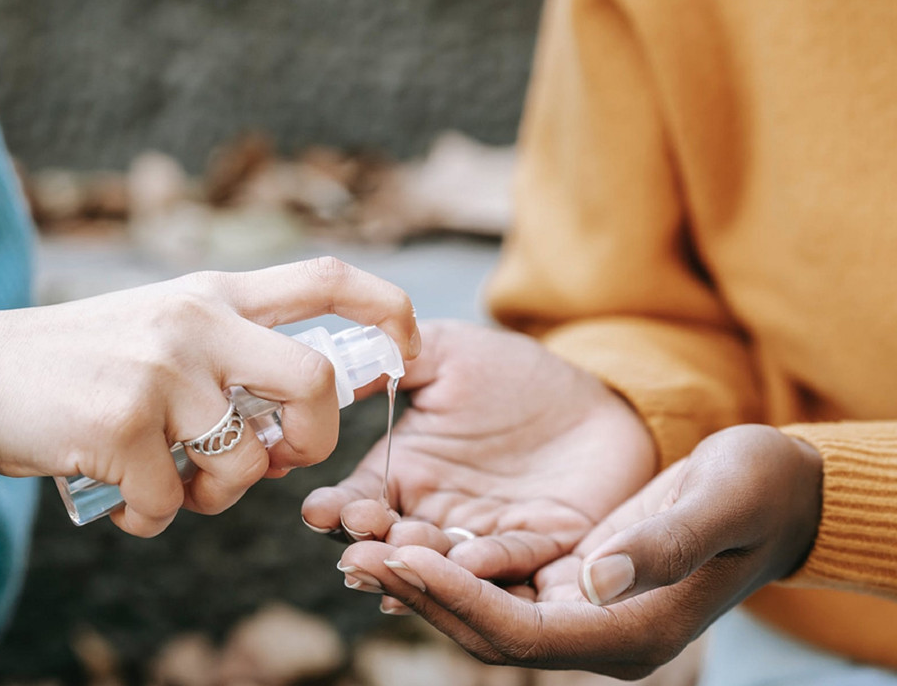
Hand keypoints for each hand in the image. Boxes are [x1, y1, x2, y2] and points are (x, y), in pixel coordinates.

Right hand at [0, 257, 418, 536]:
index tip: (411, 347)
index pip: (325, 277)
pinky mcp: (118, 426)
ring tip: (171, 486)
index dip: (387, 308)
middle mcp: (194, 321)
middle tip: (282, 459)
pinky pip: (169, 506)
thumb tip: (286, 439)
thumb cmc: (77, 364)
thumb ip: (226, 358)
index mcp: (211, 293)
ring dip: (215, 497)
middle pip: (314, 381)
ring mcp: (158, 371)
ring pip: (244, 464)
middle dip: (316, 439)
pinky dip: (151, 520)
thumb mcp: (158, 330)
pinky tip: (121, 502)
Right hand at [302, 320, 655, 581]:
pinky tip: (465, 564)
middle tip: (358, 548)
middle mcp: (435, 515)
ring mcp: (484, 536)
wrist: (597, 397)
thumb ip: (389, 361)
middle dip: (373, 547)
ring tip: (406, 553)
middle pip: (392, 543)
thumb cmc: (515, 373)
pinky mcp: (541, 549)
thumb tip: (329, 369)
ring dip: (423, 563)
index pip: (359, 499)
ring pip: (445, 562)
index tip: (322, 512)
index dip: (338, 509)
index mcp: (404, 473)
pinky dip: (487, 567)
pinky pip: (512, 562)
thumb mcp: (446, 352)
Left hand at [337, 424, 822, 678]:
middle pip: (489, 632)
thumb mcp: (721, 501)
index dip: (459, 598)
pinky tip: (404, 538)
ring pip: (484, 613)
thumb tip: (591, 577)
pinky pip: (495, 589)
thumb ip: (662, 542)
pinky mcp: (572, 586)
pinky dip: (449, 568)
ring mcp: (584, 615)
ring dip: (423, 583)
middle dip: (421, 594)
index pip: (523, 632)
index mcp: (632, 630)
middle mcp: (601, 634)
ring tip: (360, 545)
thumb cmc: (758, 489)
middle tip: (354, 552)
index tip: (402, 557)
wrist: (777, 493)